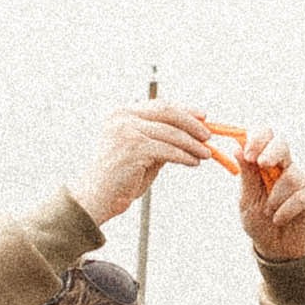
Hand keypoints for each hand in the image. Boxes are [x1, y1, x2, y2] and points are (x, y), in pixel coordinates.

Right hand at [70, 101, 212, 227]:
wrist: (96, 198)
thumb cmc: (119, 179)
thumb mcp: (142, 154)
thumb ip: (160, 141)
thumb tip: (190, 136)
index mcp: (121, 113)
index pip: (160, 105)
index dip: (184, 110)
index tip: (203, 116)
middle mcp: (122, 117)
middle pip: (167, 112)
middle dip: (192, 123)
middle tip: (208, 135)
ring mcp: (127, 130)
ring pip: (171, 133)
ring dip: (192, 144)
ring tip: (206, 153)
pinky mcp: (134, 147)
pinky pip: (168, 150)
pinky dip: (184, 156)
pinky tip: (194, 163)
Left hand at [237, 128, 304, 264]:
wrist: (276, 249)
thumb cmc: (260, 222)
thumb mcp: (247, 200)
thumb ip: (246, 176)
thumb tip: (236, 148)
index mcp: (265, 164)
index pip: (265, 137)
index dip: (257, 139)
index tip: (248, 154)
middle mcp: (284, 168)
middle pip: (282, 143)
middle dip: (271, 151)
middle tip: (261, 164)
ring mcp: (300, 182)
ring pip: (290, 175)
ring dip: (275, 196)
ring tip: (269, 212)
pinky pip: (300, 196)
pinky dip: (285, 210)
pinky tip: (279, 220)